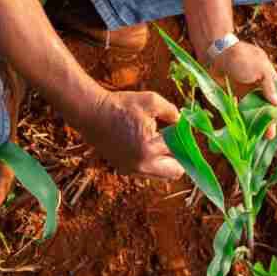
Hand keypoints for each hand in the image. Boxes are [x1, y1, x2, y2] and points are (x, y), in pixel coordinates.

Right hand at [71, 89, 185, 180]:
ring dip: (165, 160)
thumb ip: (172, 112)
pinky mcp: (123, 169)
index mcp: (149, 149)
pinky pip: (147, 171)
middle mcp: (141, 165)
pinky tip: (145, 142)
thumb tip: (182, 122)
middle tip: (176, 140)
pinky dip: (152, 160)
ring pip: (161, 174)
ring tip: (159, 139)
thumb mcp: (151, 101)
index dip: (186, 143)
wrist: (91, 113)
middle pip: (174, 172)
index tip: (186, 133)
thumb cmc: (120, 105)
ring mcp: (131, 169)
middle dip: (179, 157)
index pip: (180, 154)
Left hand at [206, 41, 276, 138]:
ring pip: (251, 109)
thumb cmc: (241, 57)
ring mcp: (243, 89)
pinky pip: (237, 108)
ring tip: (257, 136)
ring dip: (254, 121)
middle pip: (264, 105)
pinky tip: (241, 127)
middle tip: (269, 135)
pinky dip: (239, 116)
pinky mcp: (230, 93)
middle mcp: (256, 84)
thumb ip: (269, 86)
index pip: (276, 95)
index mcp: (267, 76)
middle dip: (267, 119)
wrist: (215, 52)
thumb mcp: (260, 69)